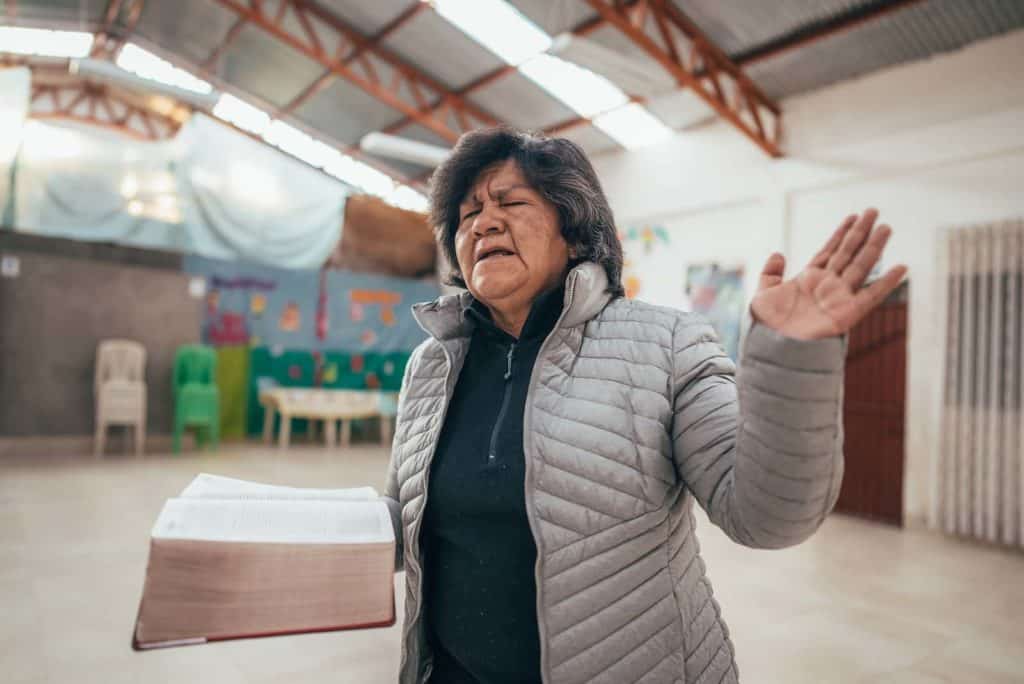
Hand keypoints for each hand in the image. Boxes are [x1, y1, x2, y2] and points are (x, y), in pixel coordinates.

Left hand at [750, 208, 906, 339]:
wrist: (772, 347)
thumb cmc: (767, 325)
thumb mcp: (763, 293)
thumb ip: (770, 273)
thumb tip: (777, 254)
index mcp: (809, 278)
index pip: (830, 250)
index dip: (841, 233)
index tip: (853, 216)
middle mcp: (827, 285)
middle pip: (848, 252)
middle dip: (860, 232)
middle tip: (873, 211)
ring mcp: (839, 297)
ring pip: (860, 266)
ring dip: (874, 247)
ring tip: (886, 227)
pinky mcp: (848, 313)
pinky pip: (871, 295)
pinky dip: (886, 282)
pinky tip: (901, 268)